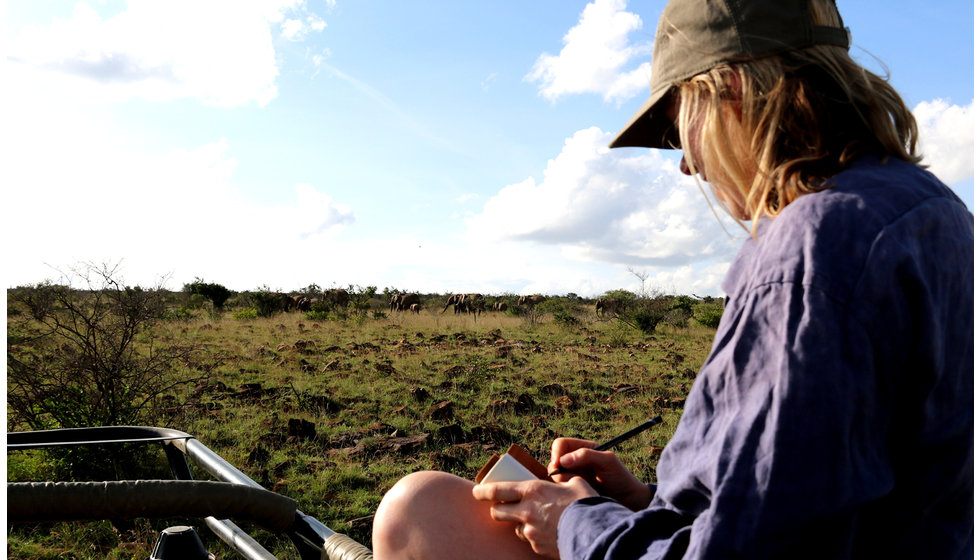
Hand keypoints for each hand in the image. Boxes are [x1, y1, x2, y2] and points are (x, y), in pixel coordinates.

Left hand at [472, 478, 596, 558]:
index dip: (483, 491)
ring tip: (538, 521)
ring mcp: (530, 532)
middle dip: (497, 510)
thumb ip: (562, 480)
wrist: (595, 533)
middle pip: (498, 513)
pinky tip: (550, 533)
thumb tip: (562, 477)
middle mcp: (526, 511)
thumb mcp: (575, 483)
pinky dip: (536, 537)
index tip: (476, 491)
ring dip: (522, 524)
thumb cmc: (586, 504)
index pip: (497, 490)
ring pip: (516, 528)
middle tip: (501, 508)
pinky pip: (531, 541)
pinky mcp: (537, 547)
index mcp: (532, 490)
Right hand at [548, 437, 652, 510]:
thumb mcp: (608, 462)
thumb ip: (586, 455)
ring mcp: (573, 476)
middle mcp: (575, 461)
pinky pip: (559, 490)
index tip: (558, 465)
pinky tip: (579, 494)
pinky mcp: (572, 491)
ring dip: (565, 482)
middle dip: (559, 471)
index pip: (561, 444)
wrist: (628, 501)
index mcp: (583, 449)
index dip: (556, 453)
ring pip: (555, 477)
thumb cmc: (621, 478)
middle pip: (554, 461)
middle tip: (574, 479)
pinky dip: (566, 492)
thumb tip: (562, 460)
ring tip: (582, 487)